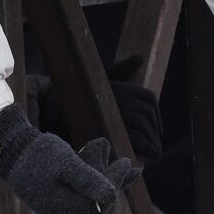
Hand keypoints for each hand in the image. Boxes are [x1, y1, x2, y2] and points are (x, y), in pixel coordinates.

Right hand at [0, 104, 138, 213]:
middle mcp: (60, 212)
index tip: (127, 164)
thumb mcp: (64, 163)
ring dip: (105, 176)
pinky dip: (94, 176)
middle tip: (127, 161)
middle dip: (112, 180)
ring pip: (90, 194)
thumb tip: (112, 196)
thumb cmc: (37, 154)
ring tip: (121, 161)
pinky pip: (81, 189)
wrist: (8, 148)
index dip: (116, 184)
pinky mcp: (56, 194)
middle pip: (96, 200)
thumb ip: (88, 179)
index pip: (99, 203)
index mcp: (62, 208)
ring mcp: (57, 204)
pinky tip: (108, 168)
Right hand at [36, 56, 162, 164]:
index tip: (158, 129)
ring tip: (155, 153)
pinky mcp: (112, 127)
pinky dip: (144, 146)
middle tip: (157, 146)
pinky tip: (147, 155)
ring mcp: (117, 111)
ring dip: (152, 141)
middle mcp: (122, 96)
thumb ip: (121, 70)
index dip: (157, 116)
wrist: (56, 109)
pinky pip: (135, 137)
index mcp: (123, 85)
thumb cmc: (80, 95)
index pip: (149, 99)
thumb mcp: (101, 79)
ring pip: (143, 125)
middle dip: (155, 131)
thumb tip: (139, 57)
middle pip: (148, 114)